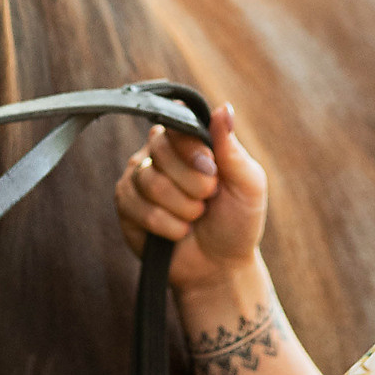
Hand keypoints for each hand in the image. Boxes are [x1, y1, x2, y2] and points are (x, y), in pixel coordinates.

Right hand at [114, 101, 266, 300]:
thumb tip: (225, 108)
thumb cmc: (237, 220)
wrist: (220, 266)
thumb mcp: (247, 184)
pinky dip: (166, 225)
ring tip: (195, 217)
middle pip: (161, 150)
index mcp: (189, 140)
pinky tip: (178, 232)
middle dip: (193, 183)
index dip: (193, 149)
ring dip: (182, 207)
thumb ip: (232, 148)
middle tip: (208, 199)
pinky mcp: (126, 205)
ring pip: (149, 180)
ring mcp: (139, 177)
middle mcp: (159, 152)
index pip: (178, 123)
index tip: (212, 171)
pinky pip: (137, 206)